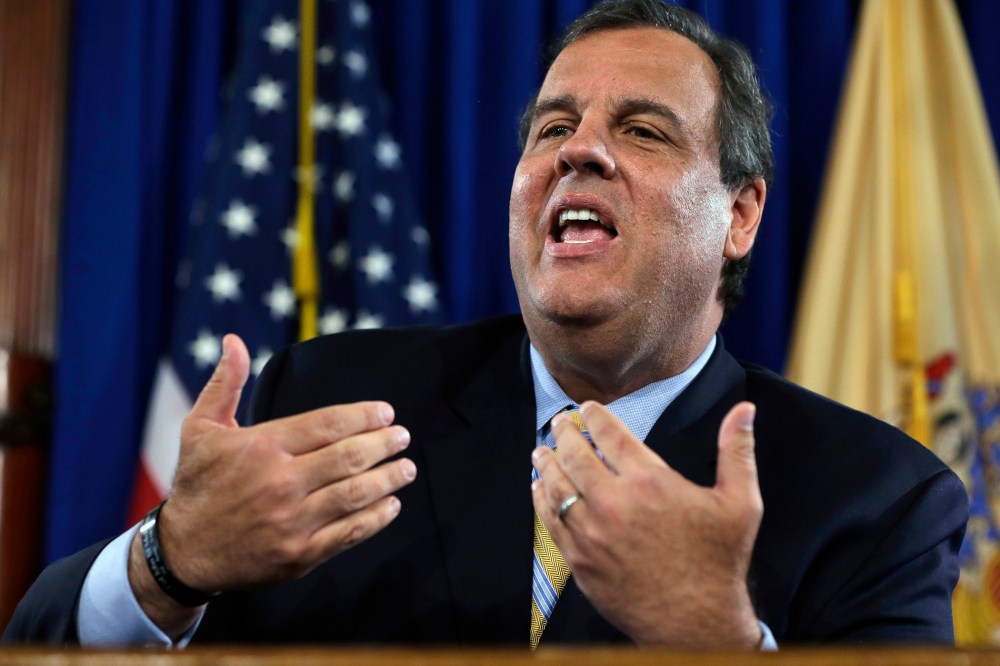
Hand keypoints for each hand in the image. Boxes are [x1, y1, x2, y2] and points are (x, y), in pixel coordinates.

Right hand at [129, 334, 415, 633]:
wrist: (182, 553)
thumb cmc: (196, 484)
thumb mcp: (200, 428)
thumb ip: (226, 383)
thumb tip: (234, 340)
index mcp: (263, 446)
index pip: (328, 423)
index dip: (364, 416)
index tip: (386, 413)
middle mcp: (280, 482)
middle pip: (349, 456)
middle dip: (384, 443)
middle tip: (403, 437)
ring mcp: (291, 521)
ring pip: (355, 493)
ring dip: (389, 479)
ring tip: (407, 468)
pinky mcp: (299, 555)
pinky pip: (349, 533)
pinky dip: (376, 518)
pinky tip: (391, 505)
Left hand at [530, 401, 762, 647]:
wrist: (696, 623)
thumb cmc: (718, 563)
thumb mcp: (740, 503)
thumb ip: (737, 451)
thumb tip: (745, 409)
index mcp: (649, 481)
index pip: (609, 433)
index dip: (594, 415)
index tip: (587, 409)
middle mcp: (613, 501)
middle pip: (574, 453)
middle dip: (564, 433)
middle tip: (559, 423)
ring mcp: (591, 531)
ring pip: (556, 485)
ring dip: (546, 462)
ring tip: (542, 451)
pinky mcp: (578, 559)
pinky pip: (550, 519)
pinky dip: (542, 498)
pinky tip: (540, 488)